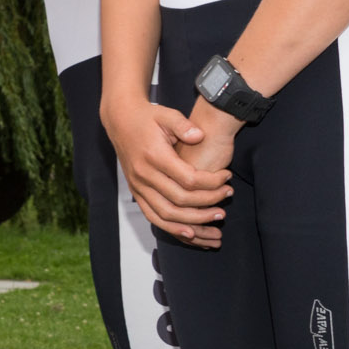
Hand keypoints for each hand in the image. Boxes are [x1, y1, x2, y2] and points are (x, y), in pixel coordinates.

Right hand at [102, 96, 230, 247]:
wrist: (120, 120)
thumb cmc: (147, 117)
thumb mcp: (166, 114)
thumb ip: (183, 126)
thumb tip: (199, 135)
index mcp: (154, 156)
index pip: (188, 179)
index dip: (212, 182)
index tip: (227, 177)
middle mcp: (144, 175)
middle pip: (181, 200)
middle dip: (209, 202)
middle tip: (227, 196)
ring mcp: (138, 186)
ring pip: (167, 215)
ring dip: (194, 221)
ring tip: (216, 218)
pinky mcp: (136, 192)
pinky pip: (154, 217)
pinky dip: (172, 229)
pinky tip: (191, 233)